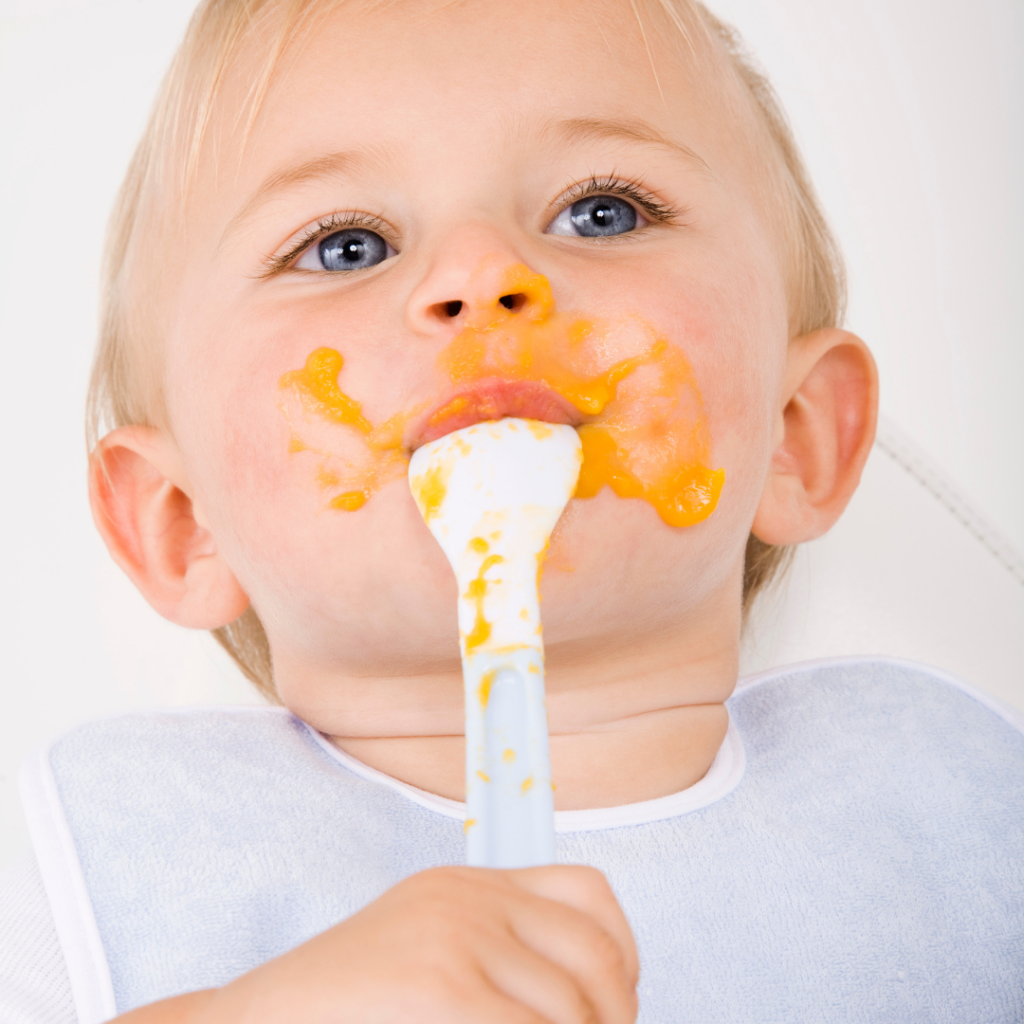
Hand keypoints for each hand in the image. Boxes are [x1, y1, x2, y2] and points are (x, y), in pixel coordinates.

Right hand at [118, 865, 638, 1023]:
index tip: (616, 1006)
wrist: (250, 1021)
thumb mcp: (428, 956)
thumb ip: (496, 960)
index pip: (589, 894)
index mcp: (469, 885)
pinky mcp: (442, 987)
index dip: (623, 957)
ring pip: (573, 1011)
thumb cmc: (343, 1009)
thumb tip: (588, 1005)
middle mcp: (469, 898)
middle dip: (612, 1018)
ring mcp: (455, 938)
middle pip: (596, 960)